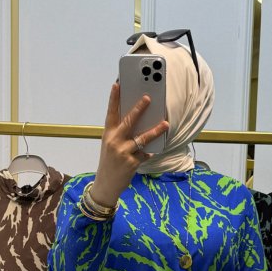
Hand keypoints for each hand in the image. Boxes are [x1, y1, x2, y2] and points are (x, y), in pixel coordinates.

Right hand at [88, 84, 169, 207]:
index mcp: (108, 135)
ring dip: (155, 131)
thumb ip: (121, 133)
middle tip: (148, 98)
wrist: (106, 185)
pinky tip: (154, 150)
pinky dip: (150, 152)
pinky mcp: (131, 163)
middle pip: (128, 122)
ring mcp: (123, 153)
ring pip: (142, 138)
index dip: (113, 99)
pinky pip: (146, 153)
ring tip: (165, 124)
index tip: (117, 85)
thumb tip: (139, 120)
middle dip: (139, 109)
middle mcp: (114, 142)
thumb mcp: (110, 146)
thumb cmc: (110, 162)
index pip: (111, 114)